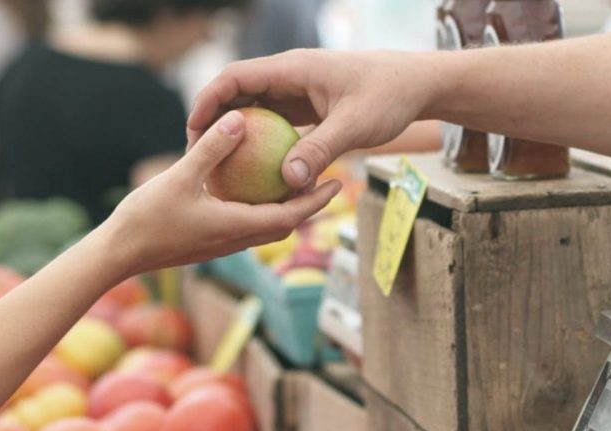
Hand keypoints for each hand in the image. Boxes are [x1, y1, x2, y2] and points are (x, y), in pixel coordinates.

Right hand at [97, 109, 341, 278]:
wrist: (118, 254)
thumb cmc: (146, 218)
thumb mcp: (180, 177)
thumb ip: (211, 149)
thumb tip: (239, 119)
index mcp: (237, 227)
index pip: (290, 216)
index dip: (316, 201)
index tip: (338, 183)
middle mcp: (236, 240)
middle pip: (285, 224)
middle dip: (309, 205)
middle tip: (328, 180)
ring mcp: (222, 244)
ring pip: (265, 226)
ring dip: (285, 208)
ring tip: (297, 182)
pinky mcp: (209, 242)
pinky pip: (244, 224)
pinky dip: (258, 208)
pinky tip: (252, 188)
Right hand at [188, 50, 437, 190]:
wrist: (417, 85)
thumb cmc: (389, 96)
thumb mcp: (355, 125)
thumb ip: (320, 150)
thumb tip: (288, 181)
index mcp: (293, 69)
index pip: (236, 78)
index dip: (208, 101)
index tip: (193, 131)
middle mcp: (290, 77)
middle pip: (238, 94)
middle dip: (214, 121)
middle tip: (197, 156)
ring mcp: (298, 92)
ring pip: (256, 110)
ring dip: (237, 135)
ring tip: (220, 168)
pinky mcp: (308, 108)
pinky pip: (276, 124)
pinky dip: (262, 144)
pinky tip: (256, 174)